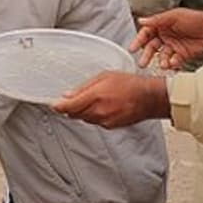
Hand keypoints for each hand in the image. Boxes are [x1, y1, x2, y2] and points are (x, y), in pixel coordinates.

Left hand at [51, 73, 169, 128]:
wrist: (148, 98)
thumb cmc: (129, 84)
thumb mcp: (104, 77)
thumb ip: (83, 87)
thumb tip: (67, 95)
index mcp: (95, 97)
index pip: (69, 107)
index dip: (58, 107)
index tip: (54, 105)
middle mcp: (98, 111)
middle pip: (74, 114)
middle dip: (71, 107)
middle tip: (73, 99)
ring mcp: (104, 121)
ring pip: (84, 118)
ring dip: (83, 111)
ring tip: (95, 99)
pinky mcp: (109, 126)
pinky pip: (95, 121)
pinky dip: (94, 115)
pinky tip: (103, 106)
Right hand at [131, 9, 202, 69]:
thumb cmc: (196, 18)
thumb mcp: (175, 16)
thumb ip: (157, 19)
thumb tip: (141, 20)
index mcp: (162, 25)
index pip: (146, 33)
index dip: (139, 40)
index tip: (133, 48)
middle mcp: (166, 36)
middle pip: (151, 47)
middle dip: (146, 55)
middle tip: (142, 63)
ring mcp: (174, 46)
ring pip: (162, 56)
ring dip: (161, 60)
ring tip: (163, 64)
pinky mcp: (182, 55)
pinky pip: (173, 61)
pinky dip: (172, 63)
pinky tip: (172, 63)